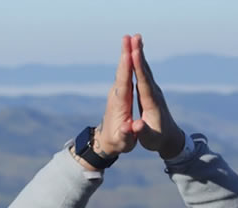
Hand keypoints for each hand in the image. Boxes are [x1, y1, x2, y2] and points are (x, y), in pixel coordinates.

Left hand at [89, 35, 139, 161]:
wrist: (106, 141)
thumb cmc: (117, 142)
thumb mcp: (123, 142)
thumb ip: (125, 134)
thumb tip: (128, 127)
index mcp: (119, 104)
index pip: (124, 83)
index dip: (126, 68)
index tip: (129, 53)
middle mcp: (117, 95)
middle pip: (121, 71)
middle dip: (125, 54)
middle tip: (129, 36)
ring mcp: (117, 92)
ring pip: (122, 69)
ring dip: (126, 53)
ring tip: (131, 37)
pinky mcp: (119, 91)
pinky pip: (124, 72)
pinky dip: (127, 60)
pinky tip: (131, 49)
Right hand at [130, 34, 184, 158]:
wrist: (170, 138)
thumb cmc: (157, 140)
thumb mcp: (150, 139)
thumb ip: (142, 131)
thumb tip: (135, 125)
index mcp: (152, 104)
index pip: (144, 83)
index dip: (139, 68)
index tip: (135, 53)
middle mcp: (154, 93)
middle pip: (145, 71)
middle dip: (139, 54)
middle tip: (134, 37)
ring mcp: (154, 91)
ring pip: (145, 69)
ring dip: (140, 53)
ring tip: (134, 38)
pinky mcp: (151, 91)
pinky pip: (143, 73)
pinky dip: (139, 61)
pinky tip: (136, 52)